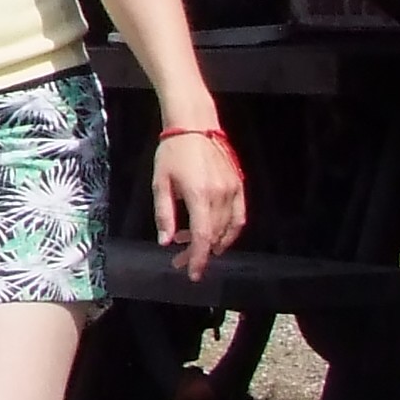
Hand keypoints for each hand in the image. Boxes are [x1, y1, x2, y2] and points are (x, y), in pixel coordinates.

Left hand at [153, 122, 246, 283]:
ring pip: (227, 229)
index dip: (198, 259)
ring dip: (212, 243)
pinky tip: (219, 238)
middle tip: (180, 260)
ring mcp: (233, 190)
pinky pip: (239, 217)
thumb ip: (164, 214)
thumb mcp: (160, 182)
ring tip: (192, 246)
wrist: (195, 125)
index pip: (202, 237)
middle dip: (198, 252)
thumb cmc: (172, 152)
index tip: (192, 274)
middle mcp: (220, 195)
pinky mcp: (239, 185)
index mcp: (199, 195)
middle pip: (214, 236)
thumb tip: (165, 242)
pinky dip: (231, 232)